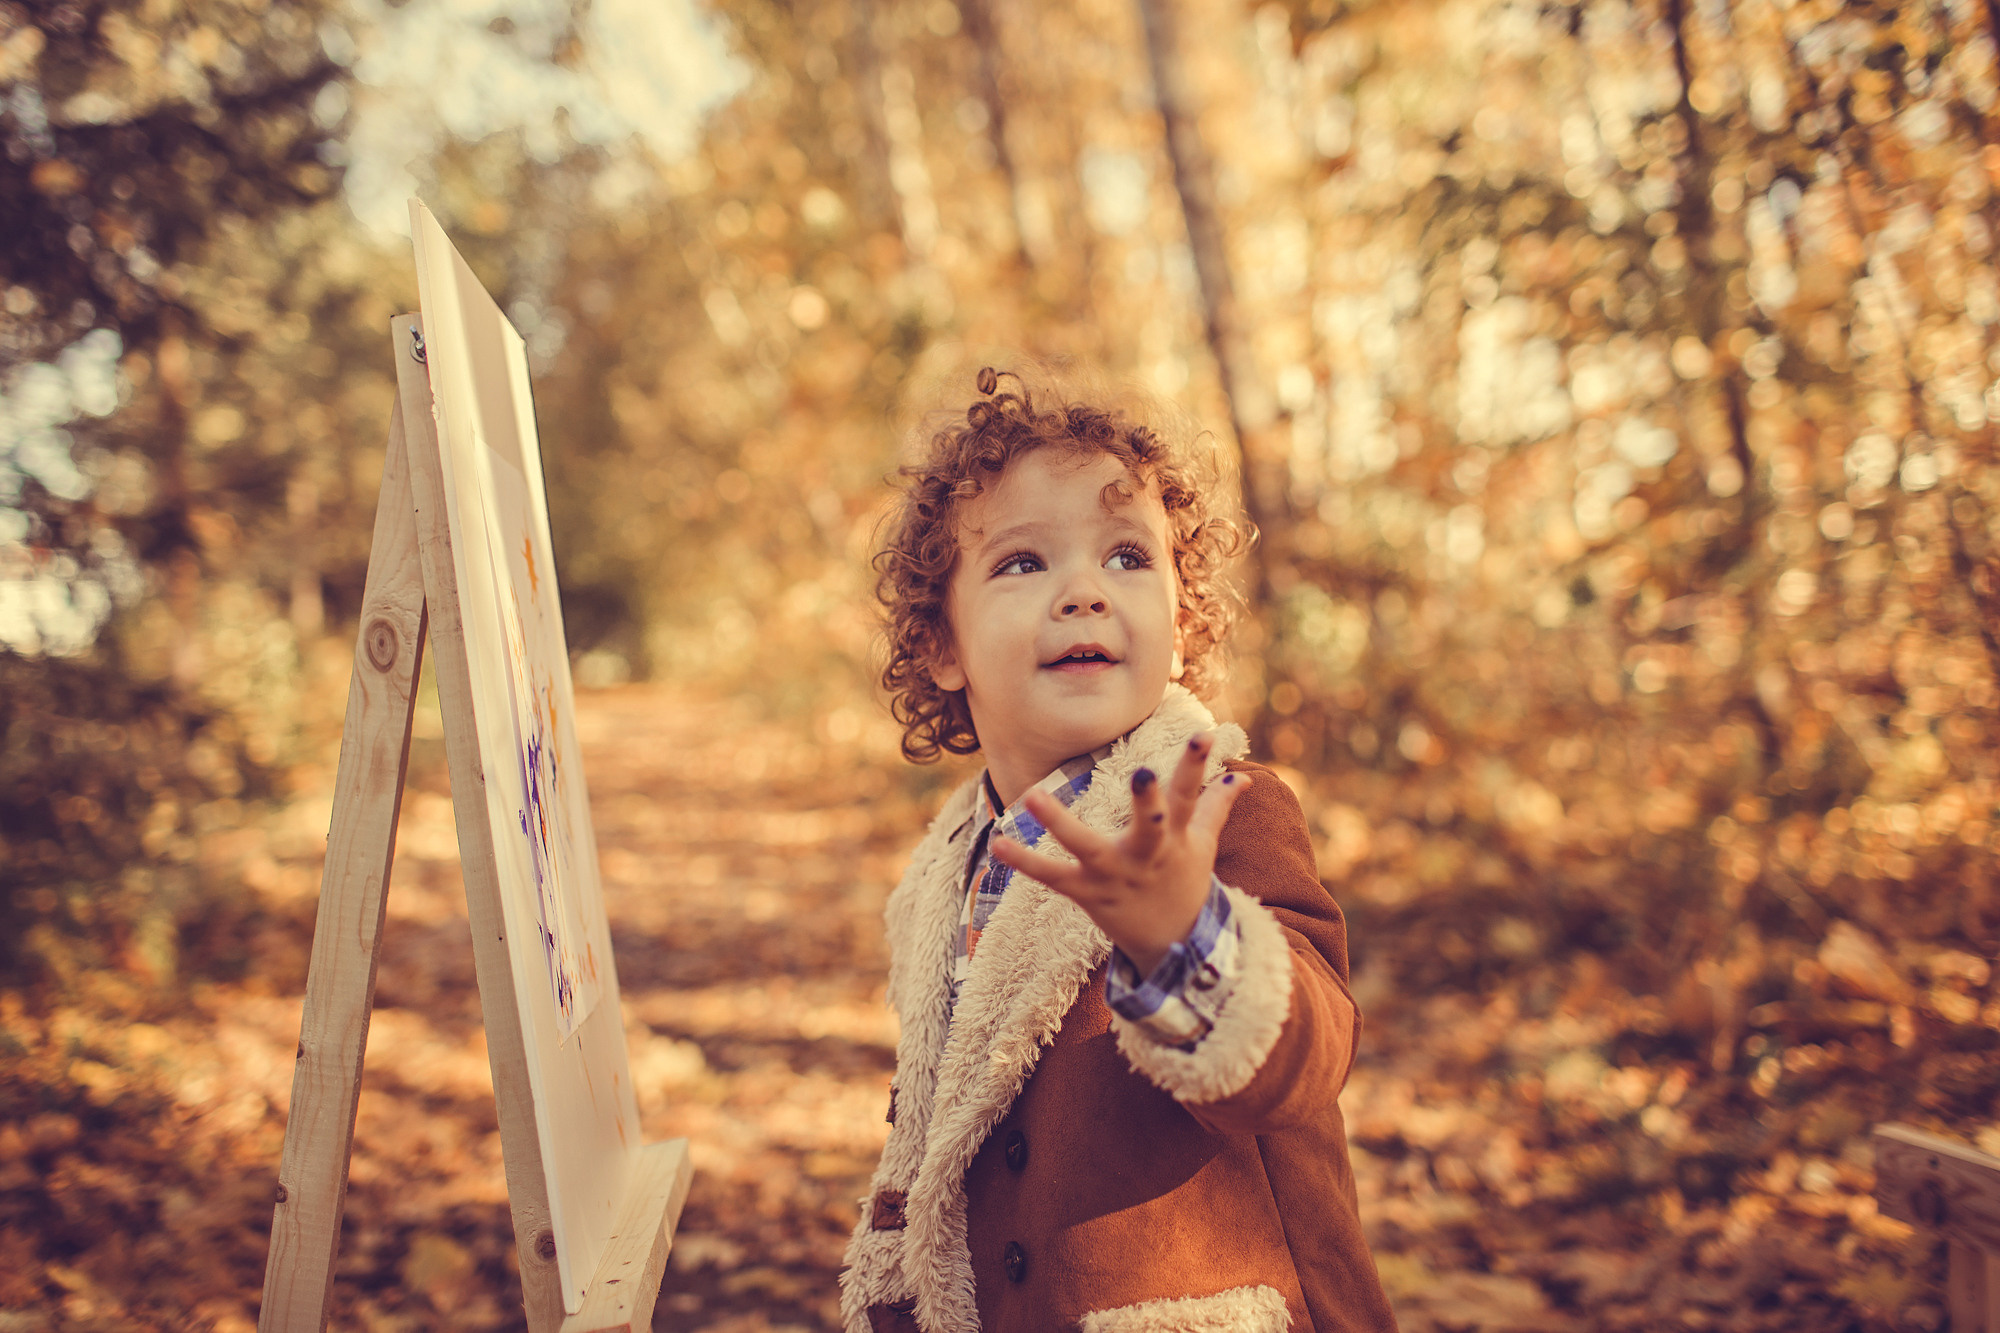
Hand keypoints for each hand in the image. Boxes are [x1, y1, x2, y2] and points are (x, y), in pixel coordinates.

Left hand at [990, 732, 1249, 976]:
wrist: (1172, 947)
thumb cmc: (1184, 882)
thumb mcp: (1202, 845)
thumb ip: (1216, 806)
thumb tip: (1243, 776)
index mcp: (1176, 838)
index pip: (1190, 795)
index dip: (1196, 765)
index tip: (1203, 734)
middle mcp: (1147, 855)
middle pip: (1150, 827)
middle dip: (1147, 802)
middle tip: (1141, 773)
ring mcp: (1116, 876)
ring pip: (1088, 849)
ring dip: (1060, 824)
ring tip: (1033, 795)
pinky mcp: (1088, 895)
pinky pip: (1053, 878)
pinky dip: (1025, 862)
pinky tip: (998, 842)